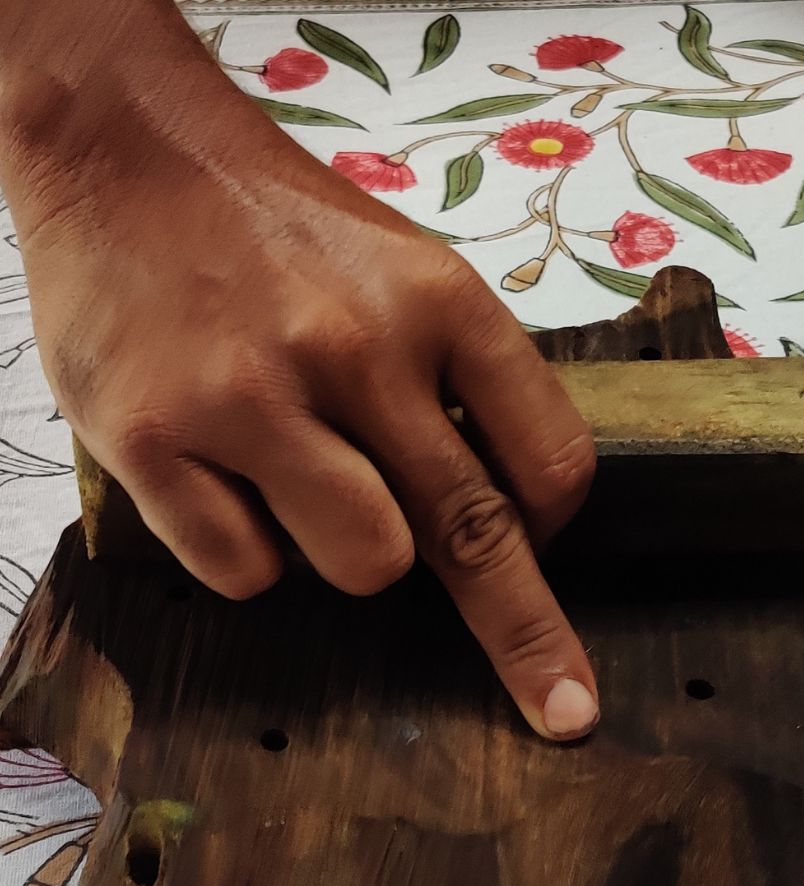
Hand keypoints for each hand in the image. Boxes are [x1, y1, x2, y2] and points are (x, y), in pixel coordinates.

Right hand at [12, 86, 598, 740]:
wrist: (126, 148)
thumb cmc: (285, 228)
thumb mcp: (407, 268)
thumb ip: (463, 379)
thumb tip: (516, 503)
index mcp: (439, 302)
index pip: (549, 459)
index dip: (557, 524)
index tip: (545, 546)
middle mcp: (355, 349)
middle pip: (474, 537)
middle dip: (528, 638)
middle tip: (566, 709)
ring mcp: (250, 396)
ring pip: (364, 566)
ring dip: (349, 556)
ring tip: (303, 486)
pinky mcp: (152, 438)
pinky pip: (246, 573)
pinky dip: (249, 552)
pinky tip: (226, 483)